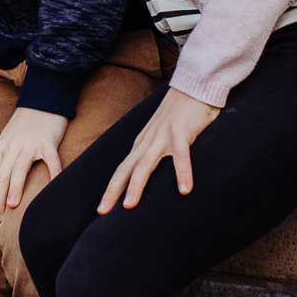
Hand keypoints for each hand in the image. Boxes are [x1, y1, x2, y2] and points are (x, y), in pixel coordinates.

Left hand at [0, 107, 69, 222]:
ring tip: (13, 206)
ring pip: (20, 169)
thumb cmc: (25, 126)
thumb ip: (5, 161)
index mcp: (1, 148)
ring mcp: (30, 143)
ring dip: (15, 188)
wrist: (42, 101)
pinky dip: (53, 173)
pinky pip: (51, 160)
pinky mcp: (48, 141)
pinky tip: (54, 186)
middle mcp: (13, 147)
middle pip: (2, 176)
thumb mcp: (9, 141)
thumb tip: (2, 189)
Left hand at [100, 88, 219, 213]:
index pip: (123, 169)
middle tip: (103, 212)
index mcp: (143, 143)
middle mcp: (148, 141)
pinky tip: (185, 190)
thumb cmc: (181, 114)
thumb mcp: (163, 134)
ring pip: (145, 163)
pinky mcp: (182, 132)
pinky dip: (182, 173)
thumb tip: (154, 175)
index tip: (102, 209)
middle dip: (113, 191)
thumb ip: (157, 152)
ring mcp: (163, 136)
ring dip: (136, 185)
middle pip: (126, 169)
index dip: (112, 189)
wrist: (194, 85)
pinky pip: (181, 155)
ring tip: (129, 206)